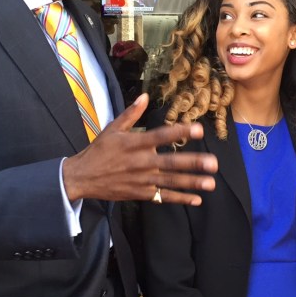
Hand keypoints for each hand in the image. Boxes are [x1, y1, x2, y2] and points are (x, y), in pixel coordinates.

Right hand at [62, 93, 217, 204]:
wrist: (81, 178)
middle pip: (170, 163)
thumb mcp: (112, 129)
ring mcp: (141, 180)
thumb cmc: (99, 151)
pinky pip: (162, 197)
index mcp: (133, 144)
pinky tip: (196, 200)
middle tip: (213, 163)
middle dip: (192, 164)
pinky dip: (179, 199)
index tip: (198, 129)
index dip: (179, 132)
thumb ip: (131, 114)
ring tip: (210, 183)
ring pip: (169, 182)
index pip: (159, 136)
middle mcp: (140, 162)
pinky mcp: (140, 194)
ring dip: (191, 183)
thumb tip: (145, 96)